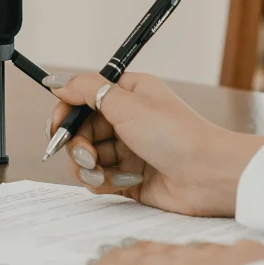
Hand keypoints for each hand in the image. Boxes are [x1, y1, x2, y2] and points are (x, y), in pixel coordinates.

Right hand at [45, 72, 263, 216]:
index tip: (56, 127)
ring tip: (104, 172)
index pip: (82, 98)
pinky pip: (99, 179)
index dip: (65, 113)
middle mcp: (127, 120)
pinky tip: (122, 182)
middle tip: (89, 154)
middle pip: (81, 130)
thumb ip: (87, 90)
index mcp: (128, 94)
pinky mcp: (129, 177)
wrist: (207, 175)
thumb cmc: (176, 135)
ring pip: (86, 157)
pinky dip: (104, 182)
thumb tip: (57, 82)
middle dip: (78, 144)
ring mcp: (128, 149)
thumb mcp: (127, 104)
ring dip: (89, 166)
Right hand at [89, 239, 263, 264]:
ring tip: (142, 248)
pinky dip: (199, 250)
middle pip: (152, 258)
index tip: (96, 263)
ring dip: (160, 250)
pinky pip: (216, 248)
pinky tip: (193, 249)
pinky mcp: (248, 255)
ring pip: (181, 250)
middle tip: (111, 251)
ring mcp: (219, 257)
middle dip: (129, 254)